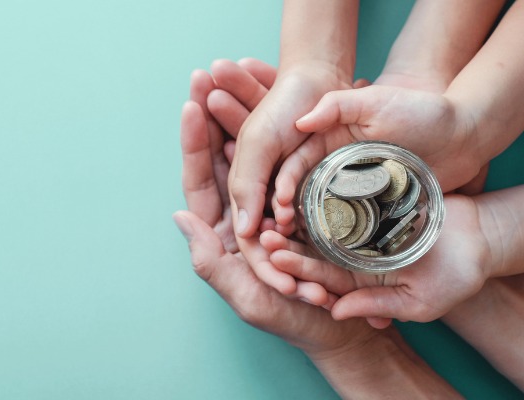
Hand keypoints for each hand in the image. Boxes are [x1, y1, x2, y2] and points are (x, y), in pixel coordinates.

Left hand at [178, 65, 328, 303]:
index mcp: (223, 233)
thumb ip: (210, 262)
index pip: (201, 181)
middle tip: (209, 74)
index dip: (194, 144)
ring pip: (254, 151)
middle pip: (224, 157)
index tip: (192, 105)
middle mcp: (244, 212)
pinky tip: (278, 100)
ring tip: (240, 72)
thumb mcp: (247, 297)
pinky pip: (288, 158)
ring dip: (245, 112)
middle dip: (216, 116)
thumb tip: (180, 216)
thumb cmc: (293, 320)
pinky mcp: (303, 198)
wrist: (343, 328)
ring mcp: (273, 202)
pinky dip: (282, 129)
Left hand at [264, 194, 490, 326]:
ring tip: (273, 205)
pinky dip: (319, 193)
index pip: (320, 277)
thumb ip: (378, 305)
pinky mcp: (367, 205)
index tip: (274, 256)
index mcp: (356, 281)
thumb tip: (337, 312)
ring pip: (318, 223)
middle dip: (287, 242)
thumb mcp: (419, 301)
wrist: (480, 238)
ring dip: (295, 217)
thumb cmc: (455, 276)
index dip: (297, 267)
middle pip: (312, 249)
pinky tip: (298, 183)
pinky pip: (338, 199)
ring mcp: (357, 229)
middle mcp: (350, 256)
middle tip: (263, 231)